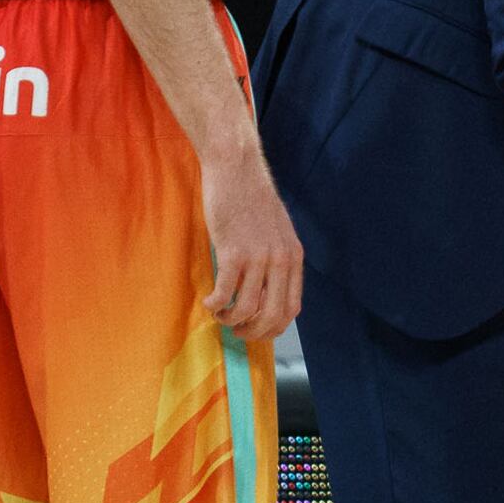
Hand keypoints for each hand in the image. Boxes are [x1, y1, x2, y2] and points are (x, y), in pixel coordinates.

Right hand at [201, 144, 304, 343]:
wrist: (237, 170)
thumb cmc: (251, 199)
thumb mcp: (277, 231)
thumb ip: (277, 258)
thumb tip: (267, 290)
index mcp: (294, 257)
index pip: (292, 308)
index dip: (274, 327)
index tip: (257, 331)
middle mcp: (281, 260)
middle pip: (272, 315)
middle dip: (253, 332)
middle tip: (236, 332)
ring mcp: (259, 257)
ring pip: (248, 309)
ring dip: (230, 320)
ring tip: (220, 315)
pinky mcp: (233, 252)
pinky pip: (226, 293)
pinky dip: (215, 305)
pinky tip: (208, 302)